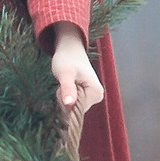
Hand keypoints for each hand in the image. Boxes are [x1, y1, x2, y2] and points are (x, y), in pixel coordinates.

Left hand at [46, 22, 102, 138]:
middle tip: (63, 82)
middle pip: (75, 110)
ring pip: (72, 106)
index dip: (64, 101)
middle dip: (64, 99)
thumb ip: (67, 89)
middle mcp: (97, 96)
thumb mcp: (64, 73)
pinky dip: (66, 95)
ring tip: (65, 81)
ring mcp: (92, 96)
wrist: (69, 49)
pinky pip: (72, 102)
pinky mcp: (86, 95)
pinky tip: (67, 84)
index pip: (76, 111)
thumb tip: (69, 105)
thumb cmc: (67, 58)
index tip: (62, 85)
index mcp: (96, 93)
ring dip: (64, 97)